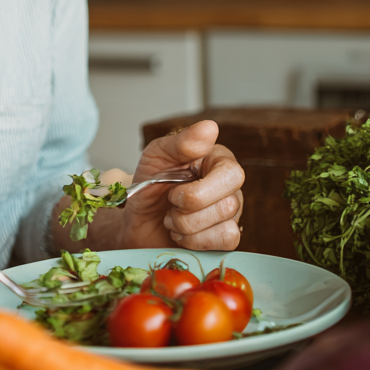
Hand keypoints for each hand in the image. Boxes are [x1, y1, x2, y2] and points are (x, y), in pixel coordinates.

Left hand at [117, 120, 243, 250]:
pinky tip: (182, 234)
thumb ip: (182, 142)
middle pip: (229, 203)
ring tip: (172, 218)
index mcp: (216, 160)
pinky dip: (196, 241)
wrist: (136, 220)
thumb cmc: (149, 184)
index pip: (230, 173)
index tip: (173, 189)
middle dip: (190, 210)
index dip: (200, 189)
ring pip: (227, 226)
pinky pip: (225, 242)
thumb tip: (210, 127)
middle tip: (170, 204)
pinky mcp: (226, 236)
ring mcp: (232, 212)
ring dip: (188, 226)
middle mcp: (229, 185)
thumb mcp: (156, 156)